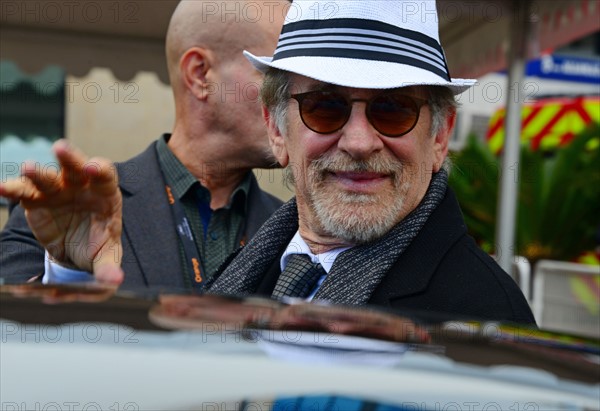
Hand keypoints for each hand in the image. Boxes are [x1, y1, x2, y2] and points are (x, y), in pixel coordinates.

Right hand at [0, 140, 123, 283]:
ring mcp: (58, 191)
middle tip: (60, 148)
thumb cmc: (97, 247)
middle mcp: (82, 187)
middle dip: (69, 157)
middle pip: (77, 166)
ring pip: (48, 177)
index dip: (99, 169)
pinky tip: (1, 188)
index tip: (92, 168)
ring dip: (37, 172)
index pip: (105, 175)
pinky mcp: (36, 201)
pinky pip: (24, 192)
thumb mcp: (106, 257)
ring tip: (27, 168)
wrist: (75, 252)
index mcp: (105, 195)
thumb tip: (113, 281)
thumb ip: (109, 267)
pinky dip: (13, 188)